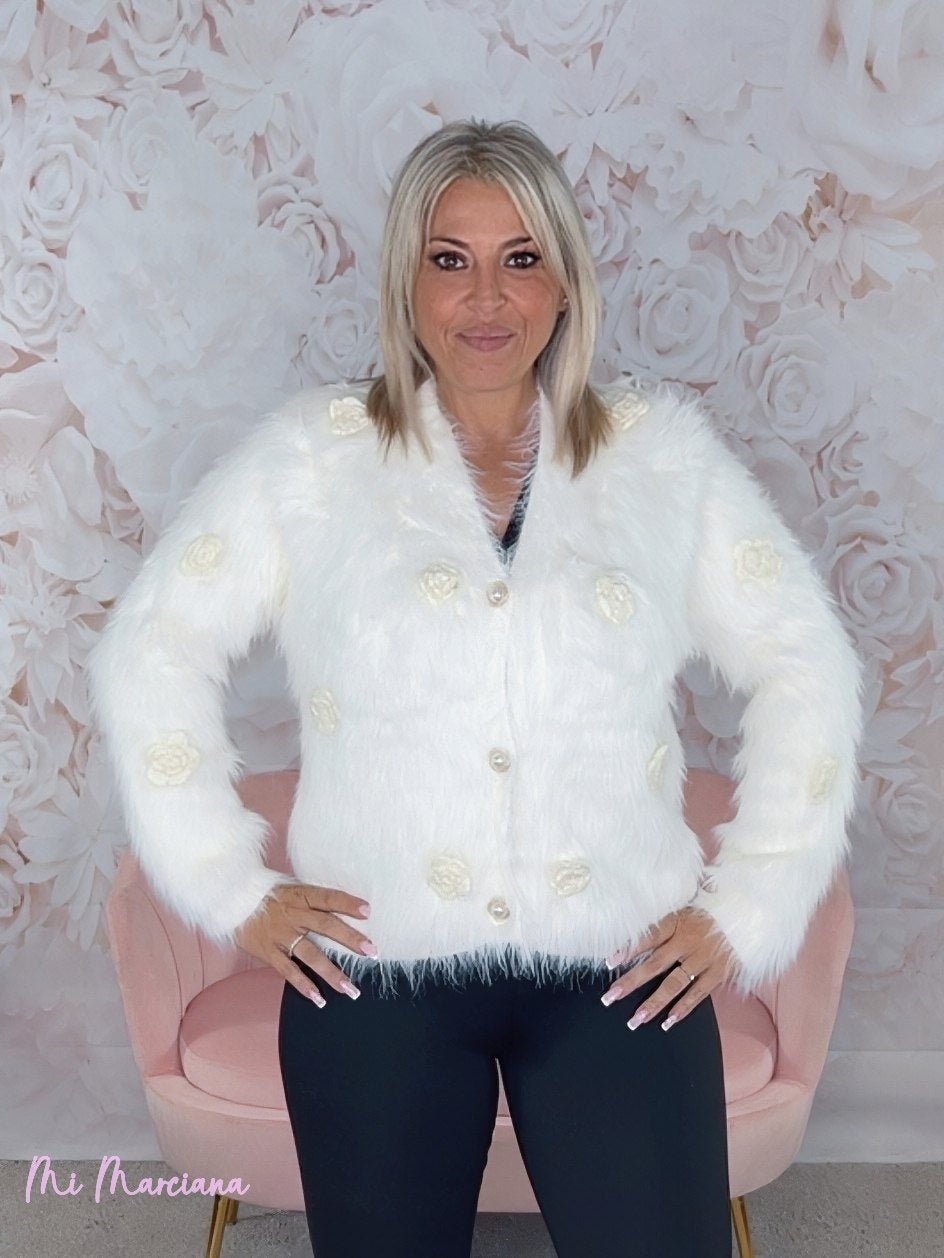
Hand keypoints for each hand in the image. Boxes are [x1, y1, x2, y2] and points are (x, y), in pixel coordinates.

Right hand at [233, 882, 377, 1006]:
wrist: (231, 901)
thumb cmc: (267, 895)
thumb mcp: (291, 888)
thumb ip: (313, 900)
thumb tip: (342, 908)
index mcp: (300, 895)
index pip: (328, 897)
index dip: (347, 903)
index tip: (368, 911)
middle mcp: (293, 915)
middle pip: (325, 926)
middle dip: (350, 940)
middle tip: (371, 952)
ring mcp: (281, 934)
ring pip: (310, 954)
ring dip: (332, 972)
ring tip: (350, 989)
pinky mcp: (269, 951)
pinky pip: (288, 970)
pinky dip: (303, 985)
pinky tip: (318, 999)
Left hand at [600, 906, 738, 1030]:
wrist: (748, 913)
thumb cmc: (711, 908)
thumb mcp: (686, 902)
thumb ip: (664, 913)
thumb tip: (636, 911)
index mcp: (678, 920)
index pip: (649, 935)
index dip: (629, 947)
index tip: (609, 962)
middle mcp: (688, 940)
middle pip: (655, 964)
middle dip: (631, 982)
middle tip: (610, 998)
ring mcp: (703, 959)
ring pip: (674, 984)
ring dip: (654, 1003)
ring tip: (635, 1020)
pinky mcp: (718, 972)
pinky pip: (699, 993)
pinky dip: (684, 1008)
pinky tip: (669, 1021)